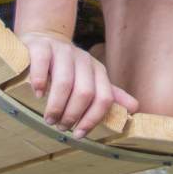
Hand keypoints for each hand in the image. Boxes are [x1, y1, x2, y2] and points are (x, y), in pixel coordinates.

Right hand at [19, 30, 137, 137]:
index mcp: (97, 70)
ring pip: (64, 82)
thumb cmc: (67, 68)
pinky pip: (42, 63)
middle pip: (85, 92)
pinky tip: (37, 94)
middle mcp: (83, 59)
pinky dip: (39, 81)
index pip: (104, 98)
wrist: (44, 40)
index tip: (79, 134)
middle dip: (72, 115)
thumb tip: (135, 108)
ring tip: (49, 118)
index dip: (93, 119)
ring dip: (56, 106)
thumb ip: (109, 94)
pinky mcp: (41, 46)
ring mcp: (62, 51)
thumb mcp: (90, 80)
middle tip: (60, 126)